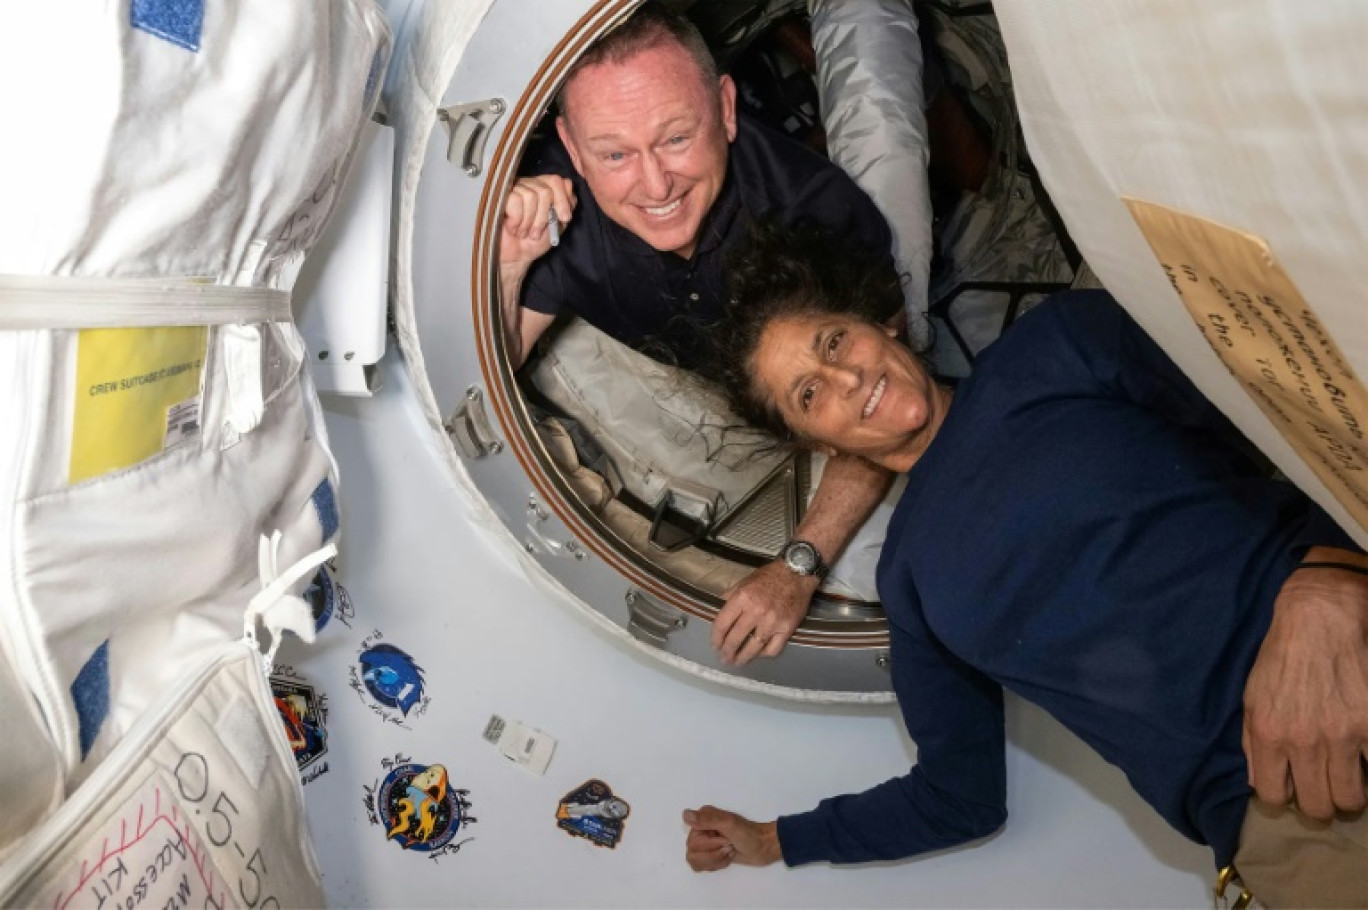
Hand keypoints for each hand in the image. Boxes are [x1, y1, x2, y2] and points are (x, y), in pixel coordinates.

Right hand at [499, 176, 575, 266]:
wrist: (516, 257)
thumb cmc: (534, 241)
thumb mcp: (558, 224)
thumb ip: (567, 206)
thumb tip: (569, 188)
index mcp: (542, 188)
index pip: (557, 180)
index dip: (563, 199)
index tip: (564, 218)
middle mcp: (528, 184)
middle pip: (545, 191)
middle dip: (544, 217)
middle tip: (536, 232)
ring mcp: (513, 189)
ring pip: (531, 196)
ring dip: (529, 222)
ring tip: (524, 232)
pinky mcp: (499, 196)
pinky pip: (516, 200)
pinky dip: (517, 220)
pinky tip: (512, 228)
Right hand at [683, 806, 781, 871]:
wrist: (763, 847)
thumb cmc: (749, 834)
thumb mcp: (729, 824)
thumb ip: (707, 819)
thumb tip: (685, 815)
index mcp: (702, 818)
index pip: (691, 840)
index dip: (708, 845)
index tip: (725, 839)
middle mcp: (700, 830)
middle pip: (692, 853)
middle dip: (714, 853)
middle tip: (729, 845)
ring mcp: (705, 843)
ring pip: (695, 861)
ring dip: (715, 860)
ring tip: (729, 851)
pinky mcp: (710, 854)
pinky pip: (702, 867)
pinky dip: (717, 864)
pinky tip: (728, 857)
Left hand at [712, 561, 816, 664]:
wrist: (796, 573)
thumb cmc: (769, 576)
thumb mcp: (744, 582)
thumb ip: (729, 597)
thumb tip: (717, 611)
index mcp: (742, 598)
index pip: (722, 624)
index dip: (716, 638)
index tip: (715, 645)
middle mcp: (756, 612)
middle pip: (735, 638)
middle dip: (727, 651)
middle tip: (724, 658)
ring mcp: (772, 622)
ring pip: (753, 648)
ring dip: (743, 657)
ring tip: (738, 662)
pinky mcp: (787, 629)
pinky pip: (773, 649)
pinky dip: (764, 654)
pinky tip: (758, 654)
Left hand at [1242, 559, 1367, 819]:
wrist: (1319, 619)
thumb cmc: (1281, 657)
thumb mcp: (1251, 697)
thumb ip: (1253, 742)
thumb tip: (1258, 782)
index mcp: (1268, 734)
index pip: (1273, 796)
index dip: (1285, 799)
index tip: (1294, 791)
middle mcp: (1304, 741)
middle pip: (1318, 807)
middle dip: (1321, 804)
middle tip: (1326, 789)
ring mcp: (1343, 735)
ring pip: (1351, 798)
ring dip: (1350, 795)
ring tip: (1349, 778)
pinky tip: (1362, 755)